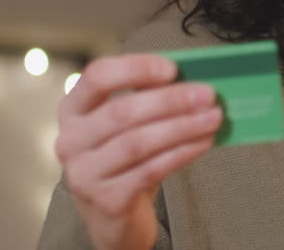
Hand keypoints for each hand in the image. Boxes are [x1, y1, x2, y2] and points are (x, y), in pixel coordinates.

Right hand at [55, 54, 220, 249]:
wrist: (111, 216)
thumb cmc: (123, 160)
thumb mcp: (127, 125)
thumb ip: (148, 97)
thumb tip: (191, 81)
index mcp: (74, 109)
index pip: (97, 76)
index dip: (136, 68)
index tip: (172, 69)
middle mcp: (71, 140)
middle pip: (122, 112)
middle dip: (171, 101)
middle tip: (207, 95)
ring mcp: (85, 173)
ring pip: (138, 143)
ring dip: (182, 127)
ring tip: (213, 118)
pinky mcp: (106, 200)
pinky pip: (150, 170)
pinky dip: (182, 153)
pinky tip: (204, 142)